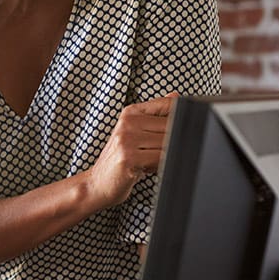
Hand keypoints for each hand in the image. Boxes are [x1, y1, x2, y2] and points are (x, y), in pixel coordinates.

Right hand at [86, 93, 178, 207]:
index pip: (168, 105)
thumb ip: (155, 115)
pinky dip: (161, 165)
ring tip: (150, 161)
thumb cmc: (119, 160)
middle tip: (157, 152)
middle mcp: (128, 123)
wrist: (98, 183)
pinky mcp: (129, 157)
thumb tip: (176, 96)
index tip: (175, 132)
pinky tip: (148, 168)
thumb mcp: (134, 133)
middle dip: (173, 142)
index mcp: (130, 113)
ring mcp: (127, 139)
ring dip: (166, 155)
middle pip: (172, 126)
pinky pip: (161, 158)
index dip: (180, 118)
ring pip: (168, 143)